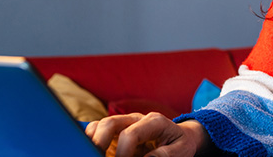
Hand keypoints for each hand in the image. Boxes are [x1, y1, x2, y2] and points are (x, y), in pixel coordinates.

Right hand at [85, 112, 208, 156]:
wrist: (181, 136)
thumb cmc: (180, 144)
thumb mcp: (181, 150)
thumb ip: (165, 155)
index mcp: (154, 122)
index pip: (130, 134)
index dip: (123, 153)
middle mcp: (136, 119)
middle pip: (109, 123)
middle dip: (99, 142)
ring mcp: (125, 123)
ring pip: (100, 124)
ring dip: (92, 140)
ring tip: (92, 154)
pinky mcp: (117, 132)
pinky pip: (97, 130)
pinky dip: (92, 140)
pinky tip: (94, 152)